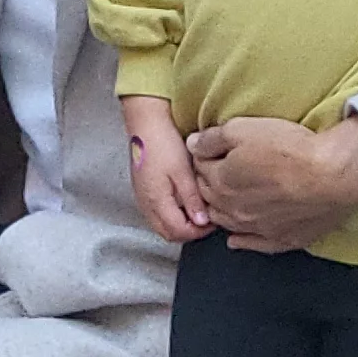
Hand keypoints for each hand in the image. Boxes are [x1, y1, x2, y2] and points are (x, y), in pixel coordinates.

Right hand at [120, 97, 211, 243]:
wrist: (145, 123)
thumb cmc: (163, 143)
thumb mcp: (182, 171)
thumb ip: (192, 199)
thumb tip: (202, 222)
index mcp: (155, 201)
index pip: (178, 231)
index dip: (198, 232)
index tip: (214, 221)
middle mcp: (146, 204)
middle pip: (168, 233)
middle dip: (190, 232)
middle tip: (208, 219)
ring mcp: (143, 198)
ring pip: (163, 225)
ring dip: (181, 224)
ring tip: (198, 209)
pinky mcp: (144, 191)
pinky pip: (159, 214)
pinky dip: (174, 215)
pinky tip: (185, 201)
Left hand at [185, 115, 357, 254]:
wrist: (333, 175)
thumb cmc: (290, 148)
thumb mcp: (243, 129)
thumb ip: (212, 139)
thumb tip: (192, 144)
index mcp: (221, 182)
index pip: (200, 170)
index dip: (205, 158)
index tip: (213, 151)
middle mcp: (234, 210)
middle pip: (210, 197)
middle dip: (210, 183)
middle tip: (220, 171)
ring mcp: (258, 229)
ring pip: (228, 222)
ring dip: (223, 210)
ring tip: (228, 199)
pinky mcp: (283, 239)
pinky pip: (254, 245)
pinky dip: (242, 241)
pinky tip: (236, 240)